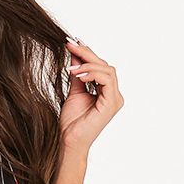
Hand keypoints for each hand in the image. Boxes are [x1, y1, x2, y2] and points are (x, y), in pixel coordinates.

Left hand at [59, 37, 124, 152]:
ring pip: (107, 70)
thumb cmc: (72, 122)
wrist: (69, 141)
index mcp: (107, 92)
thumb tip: (76, 54)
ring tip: (71, 68)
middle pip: (105, 65)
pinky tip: (79, 75)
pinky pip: (107, 80)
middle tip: (70, 45)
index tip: (73, 42)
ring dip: (88, 64)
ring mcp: (114, 99)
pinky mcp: (111, 104)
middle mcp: (114, 94)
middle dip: (86, 53)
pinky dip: (93, 74)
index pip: (100, 66)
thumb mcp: (74, 91)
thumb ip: (78, 73)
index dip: (88, 53)